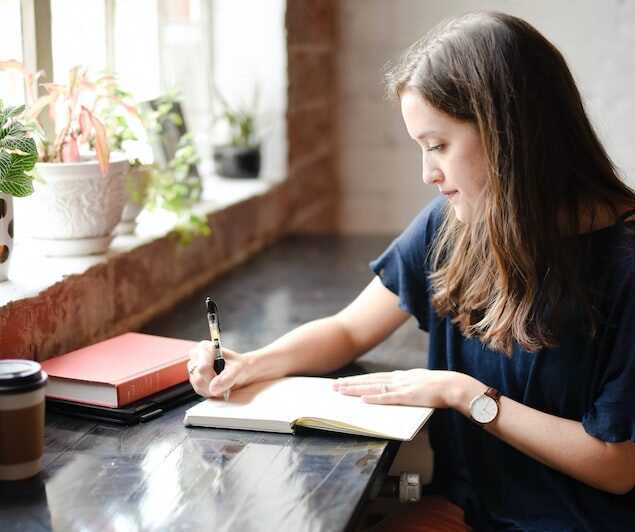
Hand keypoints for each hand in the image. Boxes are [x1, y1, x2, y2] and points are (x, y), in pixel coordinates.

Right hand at [187, 341, 249, 397]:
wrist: (240, 370)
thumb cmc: (238, 365)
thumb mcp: (238, 369)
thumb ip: (227, 378)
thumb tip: (213, 388)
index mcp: (205, 348)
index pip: (203, 368)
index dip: (213, 378)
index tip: (223, 380)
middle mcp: (196, 356)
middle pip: (198, 378)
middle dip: (213, 384)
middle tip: (225, 382)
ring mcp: (193, 368)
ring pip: (198, 386)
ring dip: (212, 389)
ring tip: (222, 382)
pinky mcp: (194, 379)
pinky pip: (199, 390)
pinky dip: (210, 391)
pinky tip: (217, 385)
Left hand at [333, 369, 465, 407]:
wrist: (454, 386)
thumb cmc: (439, 388)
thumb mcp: (419, 384)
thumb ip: (407, 387)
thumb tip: (397, 393)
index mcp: (401, 376)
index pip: (375, 377)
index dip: (359, 380)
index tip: (345, 381)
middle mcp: (398, 379)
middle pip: (369, 380)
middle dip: (350, 383)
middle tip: (334, 386)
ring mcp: (402, 387)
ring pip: (373, 387)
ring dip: (356, 389)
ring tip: (341, 391)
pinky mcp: (407, 396)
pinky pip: (388, 398)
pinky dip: (374, 398)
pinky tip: (363, 399)